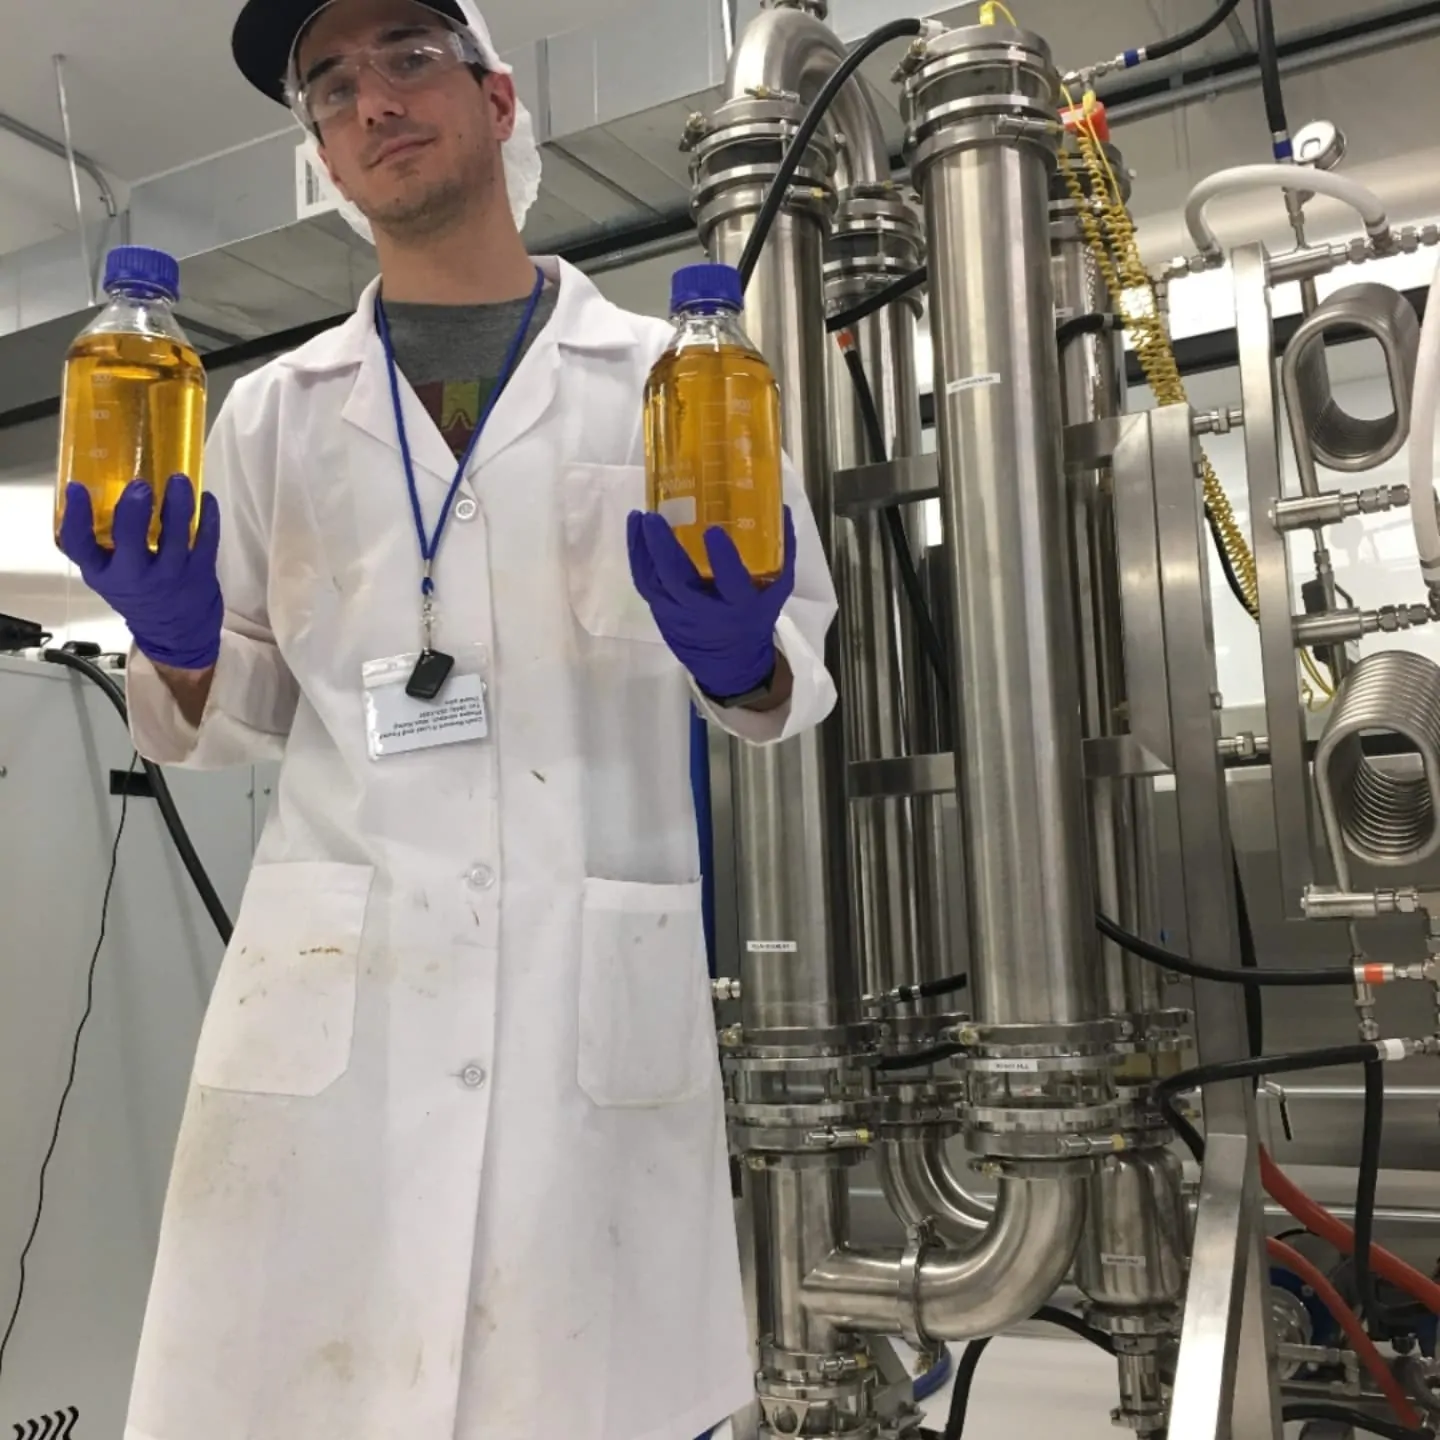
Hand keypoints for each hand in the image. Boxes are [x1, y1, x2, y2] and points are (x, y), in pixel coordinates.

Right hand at [59, 476, 222, 670]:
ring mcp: (171, 574)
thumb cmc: (138, 594)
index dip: (76, 516)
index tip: (77, 488)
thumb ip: (101, 543)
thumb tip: (98, 488)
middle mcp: (134, 576)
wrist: (176, 634)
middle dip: (135, 511)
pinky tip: (206, 498)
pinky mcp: (200, 573)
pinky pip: (207, 541)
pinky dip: (208, 518)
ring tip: (179, 480)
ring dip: (179, 506)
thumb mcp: (108, 575)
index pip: (80, 545)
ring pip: (176, 537)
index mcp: (104, 573)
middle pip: (130, 540)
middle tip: (140, 485)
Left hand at [627, 508, 795, 700]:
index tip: (713, 531)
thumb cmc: (755, 618)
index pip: (730, 583)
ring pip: (653, 582)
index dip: (723, 559)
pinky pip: (645, 585)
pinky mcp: (661, 612)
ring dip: (643, 549)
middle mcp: (705, 611)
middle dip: (664, 549)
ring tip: (639, 518)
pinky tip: (636, 533)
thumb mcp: (778, 590)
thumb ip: (784, 551)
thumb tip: (780, 507)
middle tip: (655, 517)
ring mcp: (678, 613)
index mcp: (739, 605)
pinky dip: (638, 558)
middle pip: (678, 581)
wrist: (731, 662)